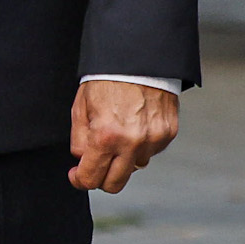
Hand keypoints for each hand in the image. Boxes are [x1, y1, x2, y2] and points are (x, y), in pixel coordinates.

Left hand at [69, 79, 179, 193]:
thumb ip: (79, 140)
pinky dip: (140, 146)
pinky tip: (135, 126)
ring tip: (119, 134)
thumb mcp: (81, 108)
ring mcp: (153, 140)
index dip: (79, 180)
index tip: (76, 175)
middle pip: (114, 184)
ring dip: (124, 159)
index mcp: (106, 137)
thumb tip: (82, 160)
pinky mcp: (168, 134)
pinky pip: (151, 152)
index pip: (91, 179)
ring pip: (134, 167)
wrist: (139, 59)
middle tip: (95, 163)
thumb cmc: (108, 79)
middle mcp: (132, 143)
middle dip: (101, 177)